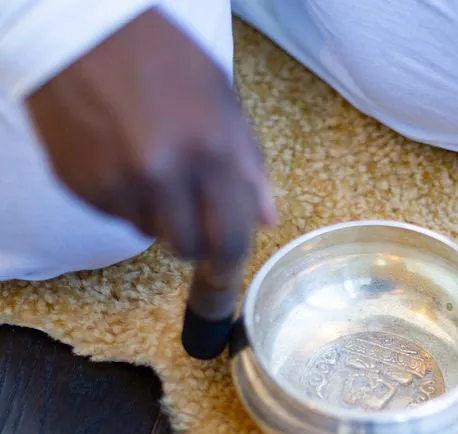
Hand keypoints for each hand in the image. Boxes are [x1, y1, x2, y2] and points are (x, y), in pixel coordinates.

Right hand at [26, 9, 275, 264]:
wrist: (79, 28)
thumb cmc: (161, 56)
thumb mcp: (221, 98)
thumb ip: (248, 164)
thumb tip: (267, 219)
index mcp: (208, 150)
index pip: (228, 239)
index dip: (230, 262)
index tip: (227, 268)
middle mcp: (162, 173)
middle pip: (187, 248)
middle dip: (194, 237)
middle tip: (190, 207)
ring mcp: (116, 182)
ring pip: (150, 234)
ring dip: (159, 215)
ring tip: (153, 166)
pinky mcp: (81, 185)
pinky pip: (116, 215)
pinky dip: (126, 200)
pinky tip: (123, 159)